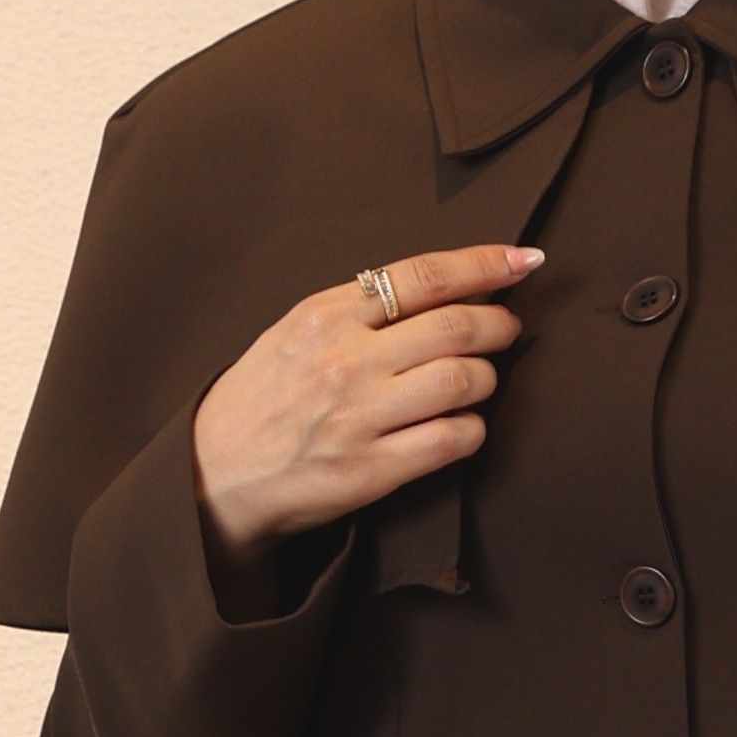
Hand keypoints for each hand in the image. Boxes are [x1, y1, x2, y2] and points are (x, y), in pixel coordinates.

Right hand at [190, 242, 545, 570]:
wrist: (213, 475)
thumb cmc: (259, 399)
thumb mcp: (293, 332)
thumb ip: (356, 309)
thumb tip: (438, 290)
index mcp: (325, 316)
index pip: (423, 276)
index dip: (485, 264)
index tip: (523, 260)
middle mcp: (345, 361)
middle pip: (457, 326)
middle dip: (501, 324)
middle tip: (509, 328)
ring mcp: (360, 416)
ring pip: (464, 379)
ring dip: (488, 377)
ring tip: (478, 379)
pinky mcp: (372, 469)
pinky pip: (452, 439)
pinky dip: (472, 429)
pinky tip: (462, 424)